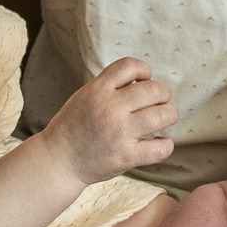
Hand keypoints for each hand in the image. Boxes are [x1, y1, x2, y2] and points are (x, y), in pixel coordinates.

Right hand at [41, 57, 178, 183]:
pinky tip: (159, 144)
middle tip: (158, 103)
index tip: (144, 81)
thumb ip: (110, 86)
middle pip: (155, 90)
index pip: (131, 66)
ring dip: (169, 116)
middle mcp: (111, 108)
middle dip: (162, 95)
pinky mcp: (127, 156)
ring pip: (164, 115)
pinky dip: (165, 145)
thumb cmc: (73, 128)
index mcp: (98, 90)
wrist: (58, 161)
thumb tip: (142, 81)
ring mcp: (120, 133)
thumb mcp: (85, 96)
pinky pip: (161, 148)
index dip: (144, 71)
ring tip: (162, 120)